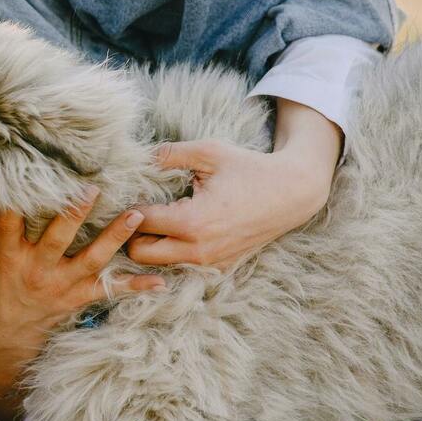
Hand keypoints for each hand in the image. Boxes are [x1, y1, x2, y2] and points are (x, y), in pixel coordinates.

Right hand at [0, 190, 164, 420]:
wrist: (13, 335)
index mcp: (10, 257)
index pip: (8, 226)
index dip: (12, 205)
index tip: (19, 182)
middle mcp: (39, 268)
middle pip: (57, 238)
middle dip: (74, 214)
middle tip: (91, 189)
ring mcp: (63, 283)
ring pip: (92, 258)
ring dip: (116, 237)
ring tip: (138, 215)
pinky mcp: (82, 296)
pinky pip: (112, 291)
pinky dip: (136, 286)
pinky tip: (161, 280)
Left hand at [130, 100, 342, 270]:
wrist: (292, 193)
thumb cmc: (249, 169)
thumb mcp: (208, 152)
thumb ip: (169, 153)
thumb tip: (138, 155)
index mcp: (192, 222)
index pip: (139, 222)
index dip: (129, 207)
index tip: (131, 192)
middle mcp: (198, 250)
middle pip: (140, 254)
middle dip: (132, 233)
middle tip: (140, 210)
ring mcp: (209, 263)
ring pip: (158, 264)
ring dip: (150, 245)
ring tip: (156, 219)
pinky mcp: (219, 267)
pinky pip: (180, 265)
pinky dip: (171, 251)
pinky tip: (175, 230)